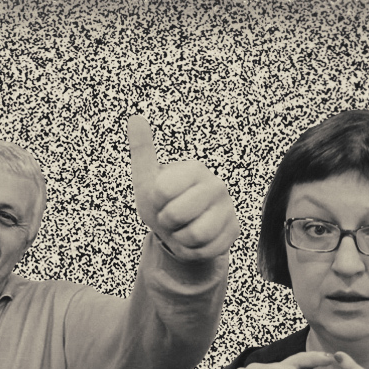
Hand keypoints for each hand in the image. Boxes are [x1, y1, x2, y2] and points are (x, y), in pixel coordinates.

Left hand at [127, 115, 239, 261]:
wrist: (181, 230)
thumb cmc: (163, 202)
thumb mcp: (147, 180)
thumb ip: (142, 150)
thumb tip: (135, 118)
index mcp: (193, 169)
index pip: (162, 191)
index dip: (155, 202)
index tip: (161, 199)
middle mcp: (216, 185)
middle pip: (176, 214)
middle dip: (166, 223)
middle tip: (171, 217)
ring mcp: (228, 208)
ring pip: (193, 235)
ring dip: (180, 239)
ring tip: (183, 228)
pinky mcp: (234, 230)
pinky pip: (206, 250)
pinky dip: (193, 251)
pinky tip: (195, 240)